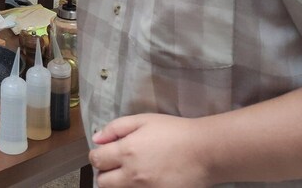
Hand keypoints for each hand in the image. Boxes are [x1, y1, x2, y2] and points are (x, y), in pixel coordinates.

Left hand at [89, 113, 210, 187]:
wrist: (205, 151)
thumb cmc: (174, 131)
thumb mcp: (143, 120)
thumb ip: (116, 128)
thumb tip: (97, 139)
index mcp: (126, 151)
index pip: (96, 159)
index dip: (97, 155)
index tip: (104, 152)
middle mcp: (132, 174)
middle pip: (102, 182)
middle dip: (104, 172)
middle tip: (115, 164)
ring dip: (117, 182)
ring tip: (130, 171)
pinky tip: (145, 179)